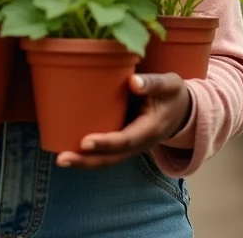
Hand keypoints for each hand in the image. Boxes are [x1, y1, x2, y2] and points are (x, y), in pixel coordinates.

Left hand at [56, 73, 191, 168]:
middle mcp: (139, 143)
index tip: (85, 142)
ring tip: (60, 159)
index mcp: (150, 129)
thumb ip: (153, 83)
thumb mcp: (170, 84)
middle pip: (112, 158)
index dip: (106, 143)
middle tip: (62, 159)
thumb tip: (133, 82)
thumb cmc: (172, 94)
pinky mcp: (122, 141)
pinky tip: (67, 148)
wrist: (181, 110)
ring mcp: (130, 145)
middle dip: (87, 161)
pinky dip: (87, 154)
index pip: (126, 140)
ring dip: (83, 161)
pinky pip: (105, 152)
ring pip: (106, 159)